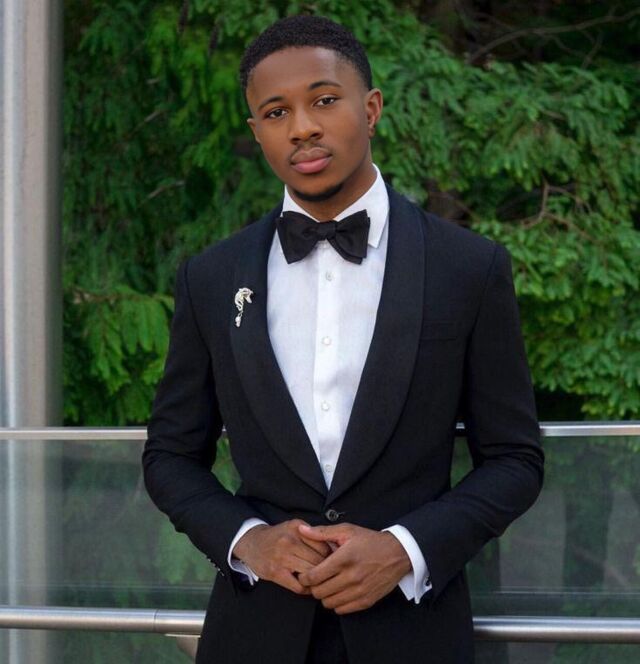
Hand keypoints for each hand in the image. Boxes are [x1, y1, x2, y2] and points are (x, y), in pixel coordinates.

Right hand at [232, 519, 331, 594]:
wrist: (252, 543)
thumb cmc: (278, 537)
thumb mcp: (294, 528)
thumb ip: (312, 535)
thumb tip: (335, 550)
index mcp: (297, 528)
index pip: (324, 546)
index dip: (331, 557)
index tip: (332, 563)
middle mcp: (290, 540)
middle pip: (318, 560)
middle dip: (325, 570)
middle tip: (329, 575)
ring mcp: (282, 556)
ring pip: (310, 573)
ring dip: (316, 581)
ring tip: (318, 582)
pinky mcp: (275, 572)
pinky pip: (298, 586)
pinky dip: (306, 589)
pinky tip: (307, 587)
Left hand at [296, 523, 410, 613]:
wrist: (398, 553)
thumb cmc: (370, 541)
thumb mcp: (347, 530)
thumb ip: (322, 532)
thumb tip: (302, 529)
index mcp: (343, 559)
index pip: (314, 577)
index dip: (304, 577)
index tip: (305, 574)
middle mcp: (351, 577)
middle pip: (319, 592)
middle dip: (313, 586)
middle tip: (316, 579)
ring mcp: (359, 591)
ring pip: (328, 603)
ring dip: (325, 595)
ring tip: (328, 584)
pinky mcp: (366, 601)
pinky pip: (342, 610)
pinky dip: (337, 603)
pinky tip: (339, 591)